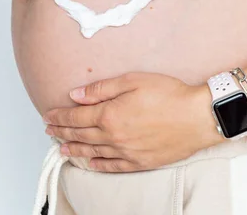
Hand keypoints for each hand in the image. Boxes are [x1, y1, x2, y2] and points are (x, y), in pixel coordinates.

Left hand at [42, 72, 222, 172]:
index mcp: (109, 115)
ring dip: (75, 149)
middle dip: (62, 132)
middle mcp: (114, 137)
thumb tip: (76, 95)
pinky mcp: (141, 162)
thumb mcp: (133, 81)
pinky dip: (98, 165)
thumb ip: (101, 89)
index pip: (76, 117)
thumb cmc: (169, 95)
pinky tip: (90, 163)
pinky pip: (113, 166)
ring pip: (93, 152)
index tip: (48, 115)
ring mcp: (127, 152)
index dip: (59, 116)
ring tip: (62, 148)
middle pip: (80, 135)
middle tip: (49, 131)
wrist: (198, 117)